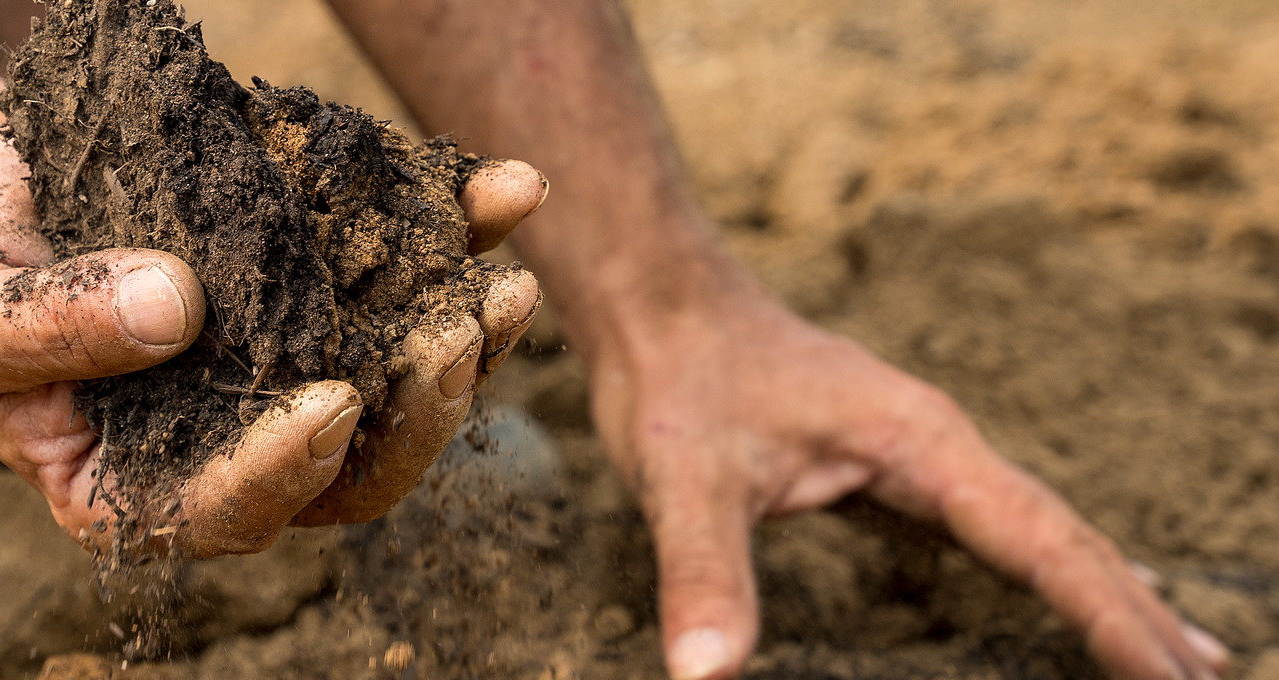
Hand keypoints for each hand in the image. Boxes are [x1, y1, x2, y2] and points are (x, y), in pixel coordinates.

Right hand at [0, 116, 546, 557]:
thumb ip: (51, 327)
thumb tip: (173, 311)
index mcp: (140, 490)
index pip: (228, 513)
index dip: (282, 473)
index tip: (327, 406)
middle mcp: (233, 446)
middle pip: (348, 473)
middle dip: (415, 417)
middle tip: (455, 343)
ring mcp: (288, 372)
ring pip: (401, 392)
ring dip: (467, 344)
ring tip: (506, 283)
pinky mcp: (324, 298)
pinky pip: (406, 285)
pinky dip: (460, 239)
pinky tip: (504, 193)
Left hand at [582, 289, 1230, 679]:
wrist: (656, 302)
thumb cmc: (676, 378)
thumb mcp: (683, 478)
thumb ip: (705, 573)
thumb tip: (705, 673)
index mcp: (920, 443)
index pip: (1041, 541)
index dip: (1110, 612)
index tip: (1173, 675)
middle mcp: (935, 445)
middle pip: (1063, 535)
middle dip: (1137, 608)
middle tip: (1212, 678)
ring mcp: (915, 451)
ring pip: (1034, 529)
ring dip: (1104, 587)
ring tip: (1178, 650)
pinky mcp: (884, 462)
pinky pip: (988, 526)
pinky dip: (1040, 567)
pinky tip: (1059, 588)